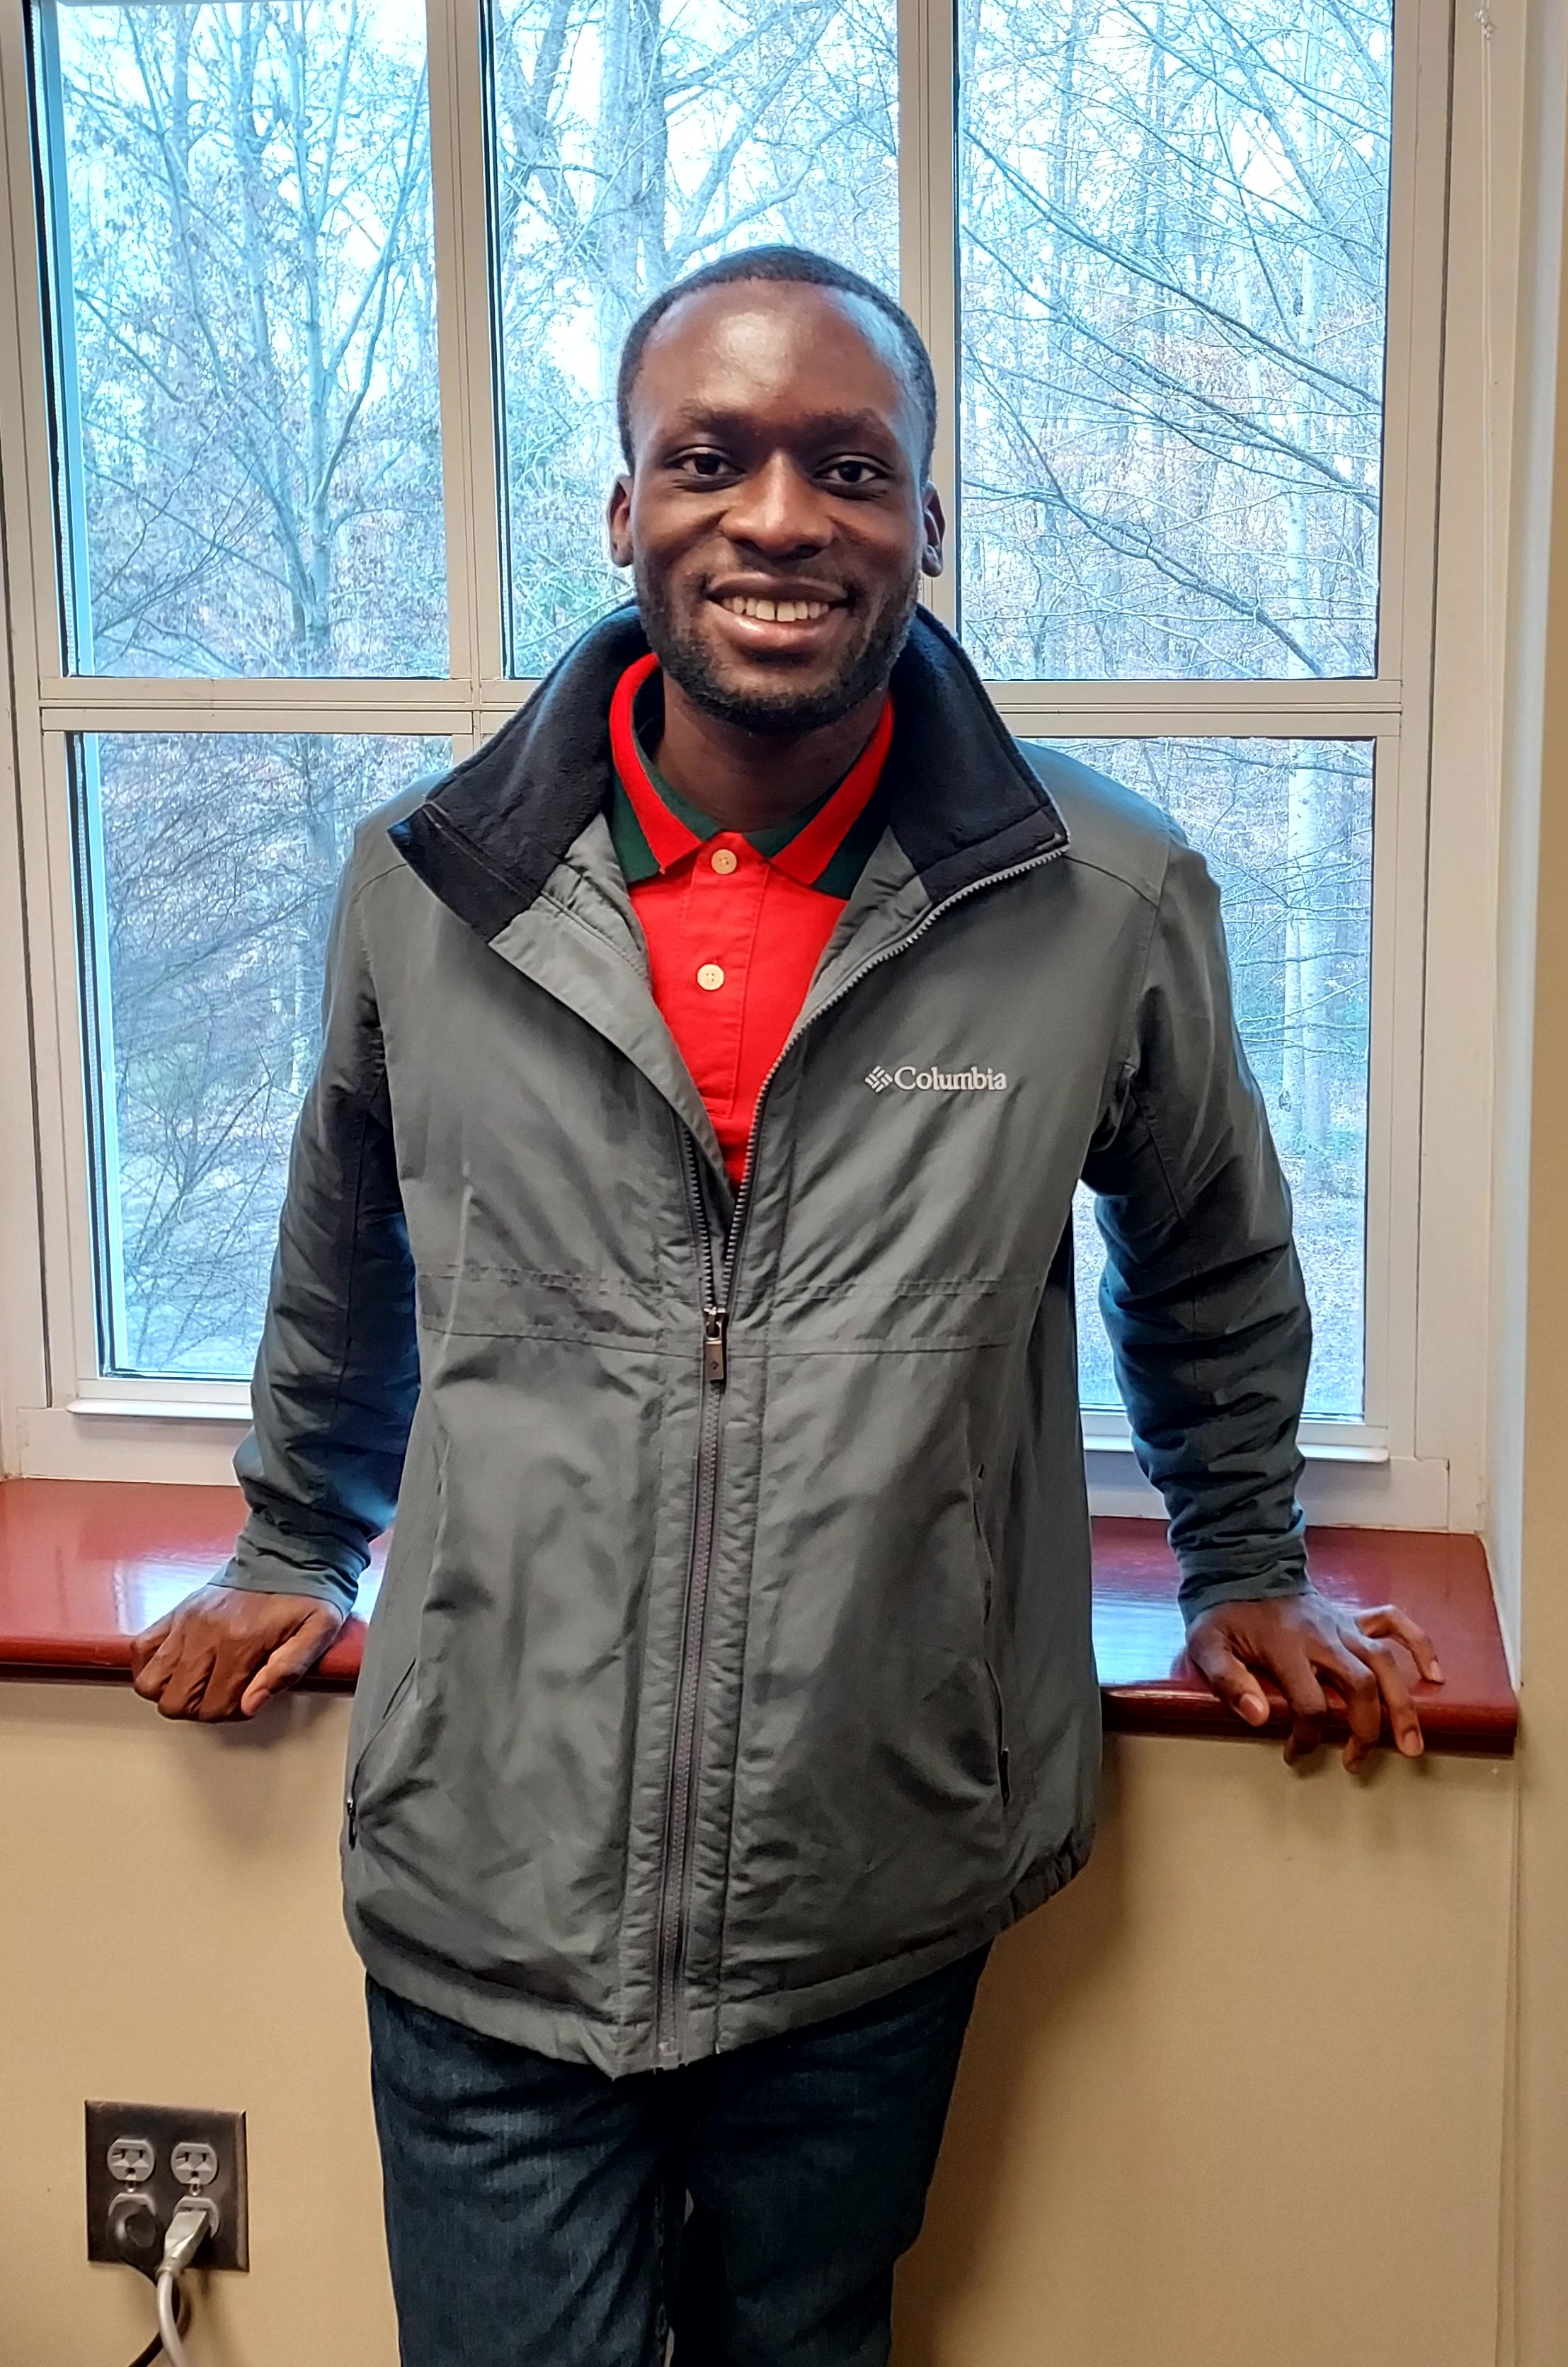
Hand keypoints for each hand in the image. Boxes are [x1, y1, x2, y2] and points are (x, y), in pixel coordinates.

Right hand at [130, 1584, 345, 1721]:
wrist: (290, 1554)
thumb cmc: (305, 1594)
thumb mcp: (316, 1632)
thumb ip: (286, 1670)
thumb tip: (251, 1704)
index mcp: (240, 1642)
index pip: (213, 1707)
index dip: (230, 1713)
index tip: (245, 1700)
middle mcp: (205, 1633)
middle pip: (175, 1701)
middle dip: (198, 1709)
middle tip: (222, 1695)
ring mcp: (185, 1622)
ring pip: (149, 1681)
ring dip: (171, 1692)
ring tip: (198, 1684)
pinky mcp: (176, 1612)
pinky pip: (140, 1648)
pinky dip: (149, 1666)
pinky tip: (174, 1668)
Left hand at [1184, 1587, 1444, 1770]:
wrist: (1238, 1569)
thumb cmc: (1225, 1615)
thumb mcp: (1207, 1646)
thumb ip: (1228, 1681)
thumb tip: (1257, 1716)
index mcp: (1286, 1645)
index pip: (1310, 1702)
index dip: (1307, 1736)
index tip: (1295, 1753)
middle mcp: (1322, 1635)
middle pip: (1361, 1685)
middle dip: (1366, 1730)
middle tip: (1357, 1761)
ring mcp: (1342, 1624)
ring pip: (1385, 1662)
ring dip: (1403, 1705)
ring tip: (1411, 1743)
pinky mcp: (1352, 1616)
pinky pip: (1394, 1622)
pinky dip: (1419, 1646)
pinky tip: (1434, 1675)